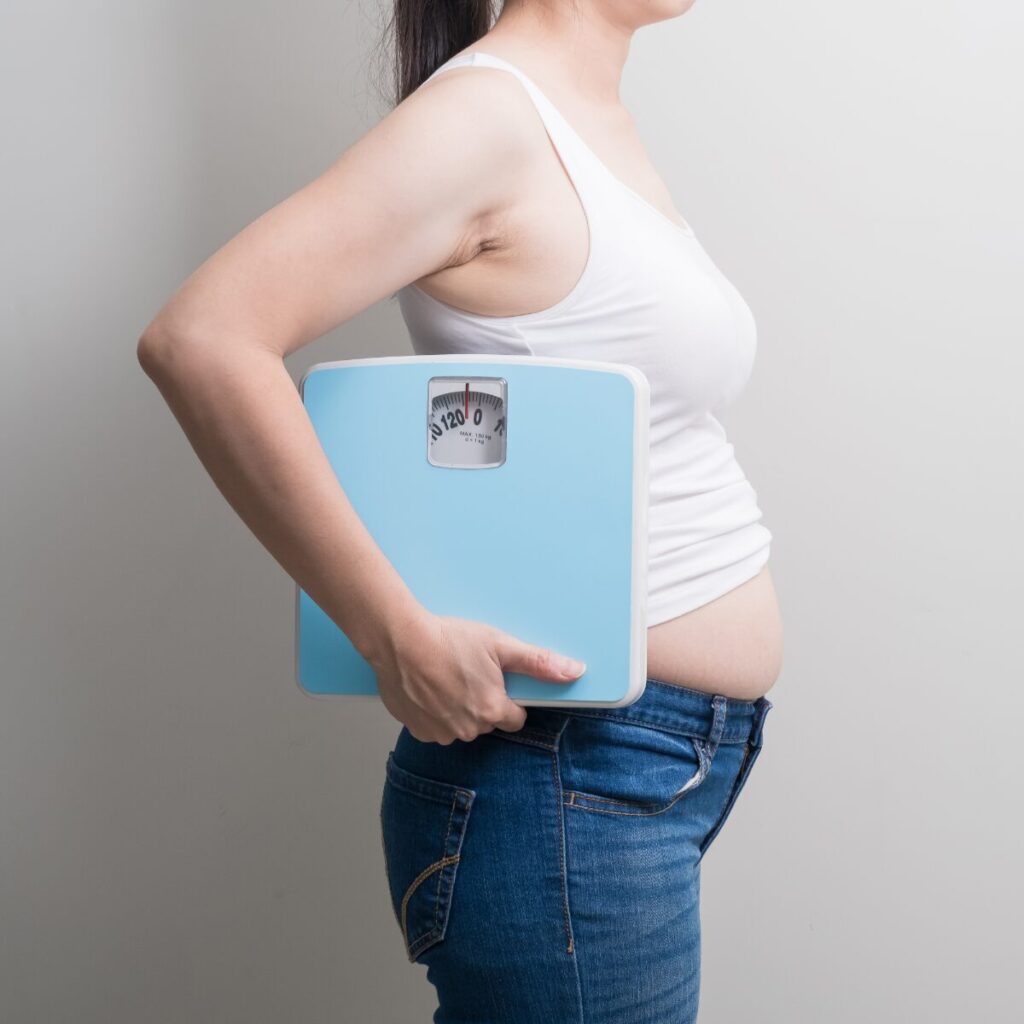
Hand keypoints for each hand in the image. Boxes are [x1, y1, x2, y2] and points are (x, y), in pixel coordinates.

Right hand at [368, 608, 585, 743]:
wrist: (400, 640)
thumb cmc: (449, 640)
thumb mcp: (500, 645)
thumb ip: (539, 663)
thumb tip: (575, 671)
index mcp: (492, 710)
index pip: (515, 718)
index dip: (508, 699)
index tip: (496, 682)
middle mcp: (468, 729)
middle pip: (487, 721)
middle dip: (482, 702)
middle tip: (468, 673)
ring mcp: (440, 732)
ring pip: (460, 725)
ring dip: (457, 708)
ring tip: (446, 677)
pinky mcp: (417, 730)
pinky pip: (435, 727)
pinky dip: (434, 712)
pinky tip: (428, 687)